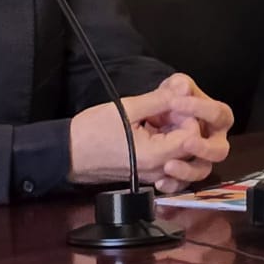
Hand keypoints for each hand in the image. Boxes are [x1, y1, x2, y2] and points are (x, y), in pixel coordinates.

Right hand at [68, 78, 233, 193]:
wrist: (69, 154)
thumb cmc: (93, 130)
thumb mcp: (127, 108)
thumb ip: (160, 99)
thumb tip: (184, 88)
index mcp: (156, 155)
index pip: (193, 135)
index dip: (189, 115)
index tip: (174, 103)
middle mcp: (159, 170)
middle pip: (193, 147)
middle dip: (186, 124)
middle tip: (168, 109)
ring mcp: (154, 175)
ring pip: (184, 157)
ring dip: (179, 135)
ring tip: (162, 120)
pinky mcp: (147, 175)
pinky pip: (171, 165)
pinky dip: (170, 148)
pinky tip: (157, 132)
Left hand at [132, 73, 234, 194]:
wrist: (141, 121)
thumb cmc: (163, 102)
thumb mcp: (165, 90)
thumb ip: (173, 88)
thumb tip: (183, 86)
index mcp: (213, 118)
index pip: (219, 114)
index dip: (201, 108)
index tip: (174, 102)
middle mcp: (210, 140)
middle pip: (220, 150)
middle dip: (205, 148)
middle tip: (187, 143)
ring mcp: (197, 159)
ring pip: (203, 170)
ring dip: (188, 170)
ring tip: (167, 166)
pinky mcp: (182, 173)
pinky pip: (184, 185)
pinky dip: (173, 184)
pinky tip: (159, 182)